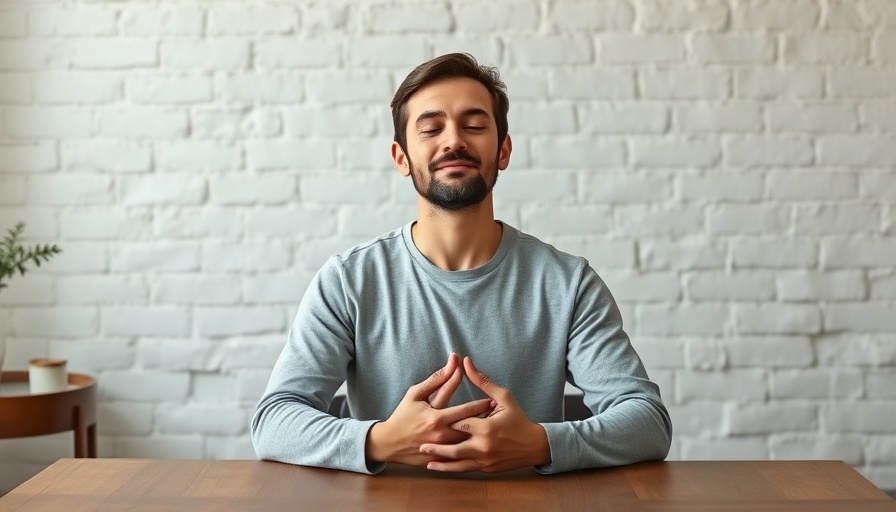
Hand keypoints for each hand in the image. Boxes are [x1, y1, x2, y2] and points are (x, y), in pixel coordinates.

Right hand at [365, 353, 494, 466]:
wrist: (388, 443)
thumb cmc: (403, 415)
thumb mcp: (416, 394)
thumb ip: (437, 379)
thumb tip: (453, 362)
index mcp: (436, 417)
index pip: (465, 409)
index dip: (481, 404)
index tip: (493, 401)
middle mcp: (441, 435)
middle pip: (471, 429)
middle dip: (485, 422)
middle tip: (498, 416)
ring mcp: (441, 450)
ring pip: (468, 444)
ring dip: (480, 437)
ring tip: (492, 430)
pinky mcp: (440, 460)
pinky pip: (459, 457)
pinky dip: (469, 450)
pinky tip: (477, 445)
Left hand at [419, 357, 550, 472]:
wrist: (534, 446)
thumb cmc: (518, 419)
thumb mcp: (503, 397)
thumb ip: (482, 381)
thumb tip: (465, 362)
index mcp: (486, 427)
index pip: (459, 422)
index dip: (446, 419)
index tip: (432, 417)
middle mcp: (483, 446)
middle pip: (454, 446)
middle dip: (437, 446)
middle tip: (419, 444)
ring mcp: (485, 459)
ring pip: (457, 461)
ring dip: (440, 461)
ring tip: (425, 458)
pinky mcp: (486, 469)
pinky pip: (465, 469)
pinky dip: (451, 468)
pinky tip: (439, 467)